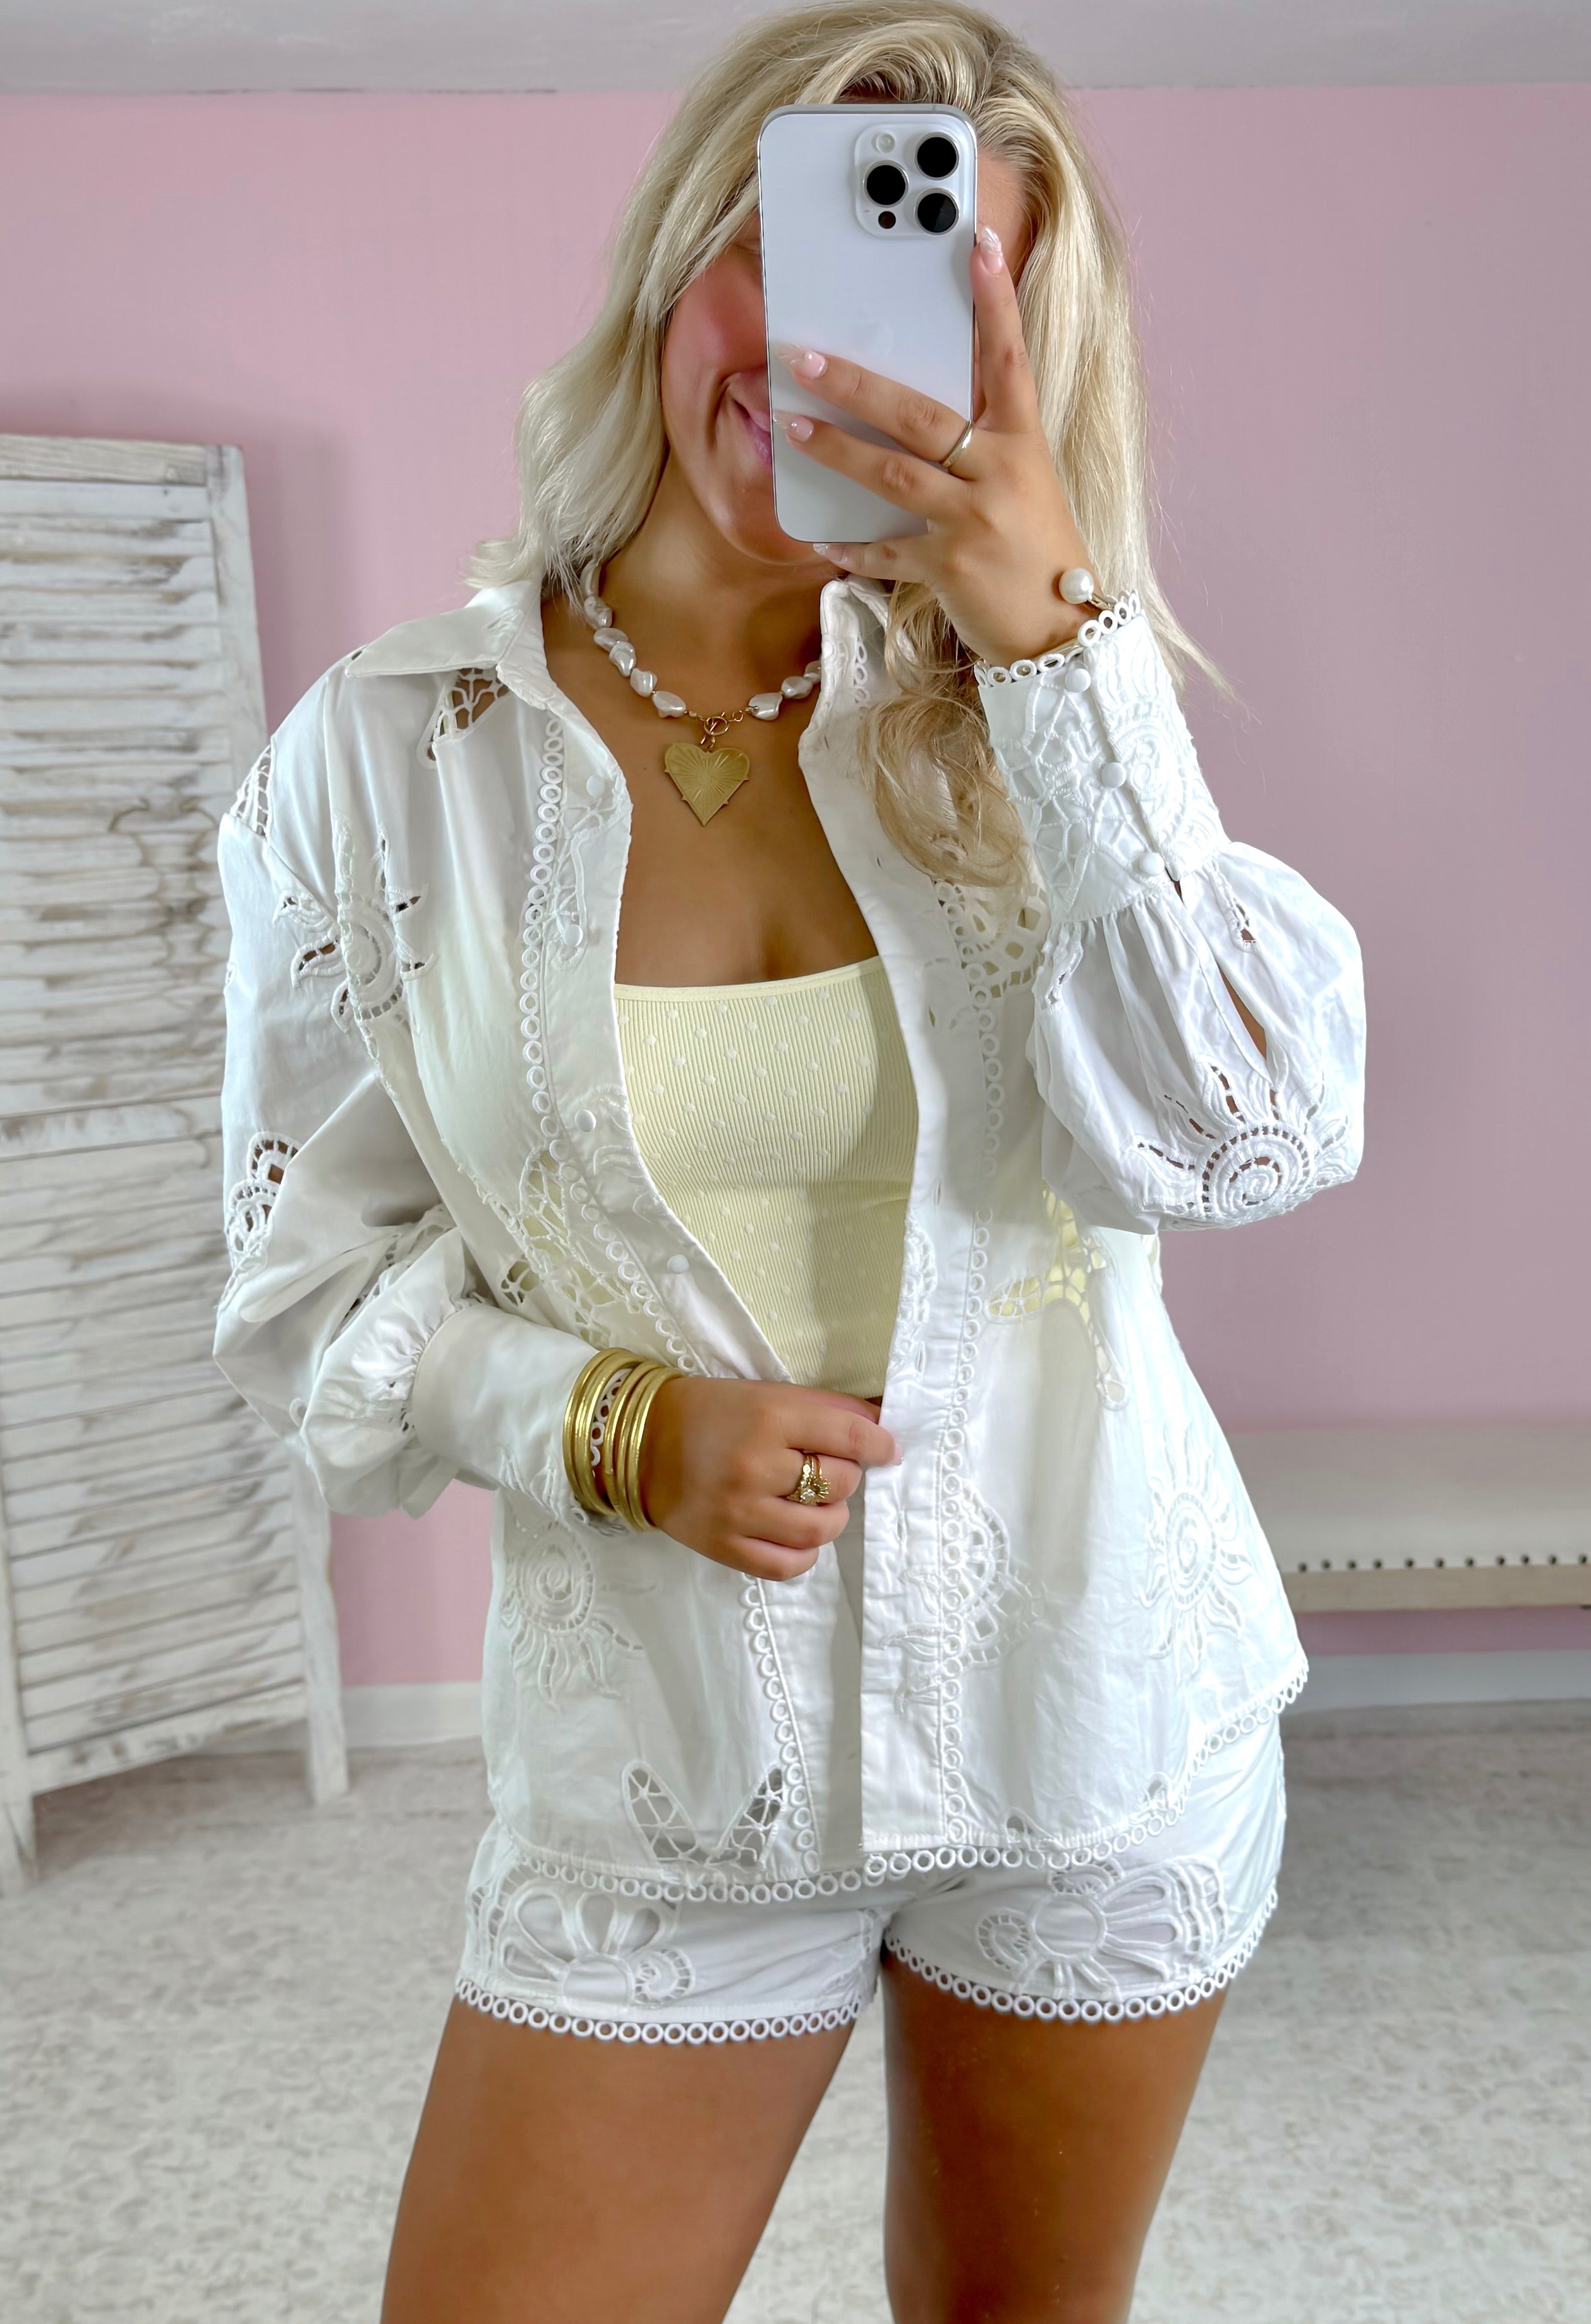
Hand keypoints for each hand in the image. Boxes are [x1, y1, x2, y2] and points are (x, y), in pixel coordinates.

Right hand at [638, 1377, 898, 1581]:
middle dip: (844, 1476)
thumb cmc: (710, 1413)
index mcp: (767, 1417)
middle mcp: (755, 1466)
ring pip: (821, 1528)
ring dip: (831, 1516)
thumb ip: (826, 1408)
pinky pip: (788, 1565)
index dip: (879, 1444)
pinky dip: (805, 1553)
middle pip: (840, 1483)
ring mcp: (738, 1512)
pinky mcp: (723, 1547)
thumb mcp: (767, 1394)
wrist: (641, 1444)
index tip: (887, 1449)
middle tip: (826, 1468)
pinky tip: (797, 1535)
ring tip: (815, 1503)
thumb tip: (882, 1422)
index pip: (848, 1435)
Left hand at [770, 224, 1097, 666]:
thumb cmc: (1037, 550)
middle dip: (858, 384)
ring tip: (792, 426)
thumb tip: (914, 406)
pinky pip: (886, 551)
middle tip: (806, 358)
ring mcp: (973, 523)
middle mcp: (1000, 475)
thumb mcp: (1025, 483)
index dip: (994, 301)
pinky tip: (823, 535)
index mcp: (1023, 443)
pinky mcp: (948, 569)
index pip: (1009, 358)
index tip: (975, 242)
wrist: (1061, 632)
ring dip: (837, 449)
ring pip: (893, 474)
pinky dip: (853, 546)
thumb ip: (982, 442)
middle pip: (921, 415)